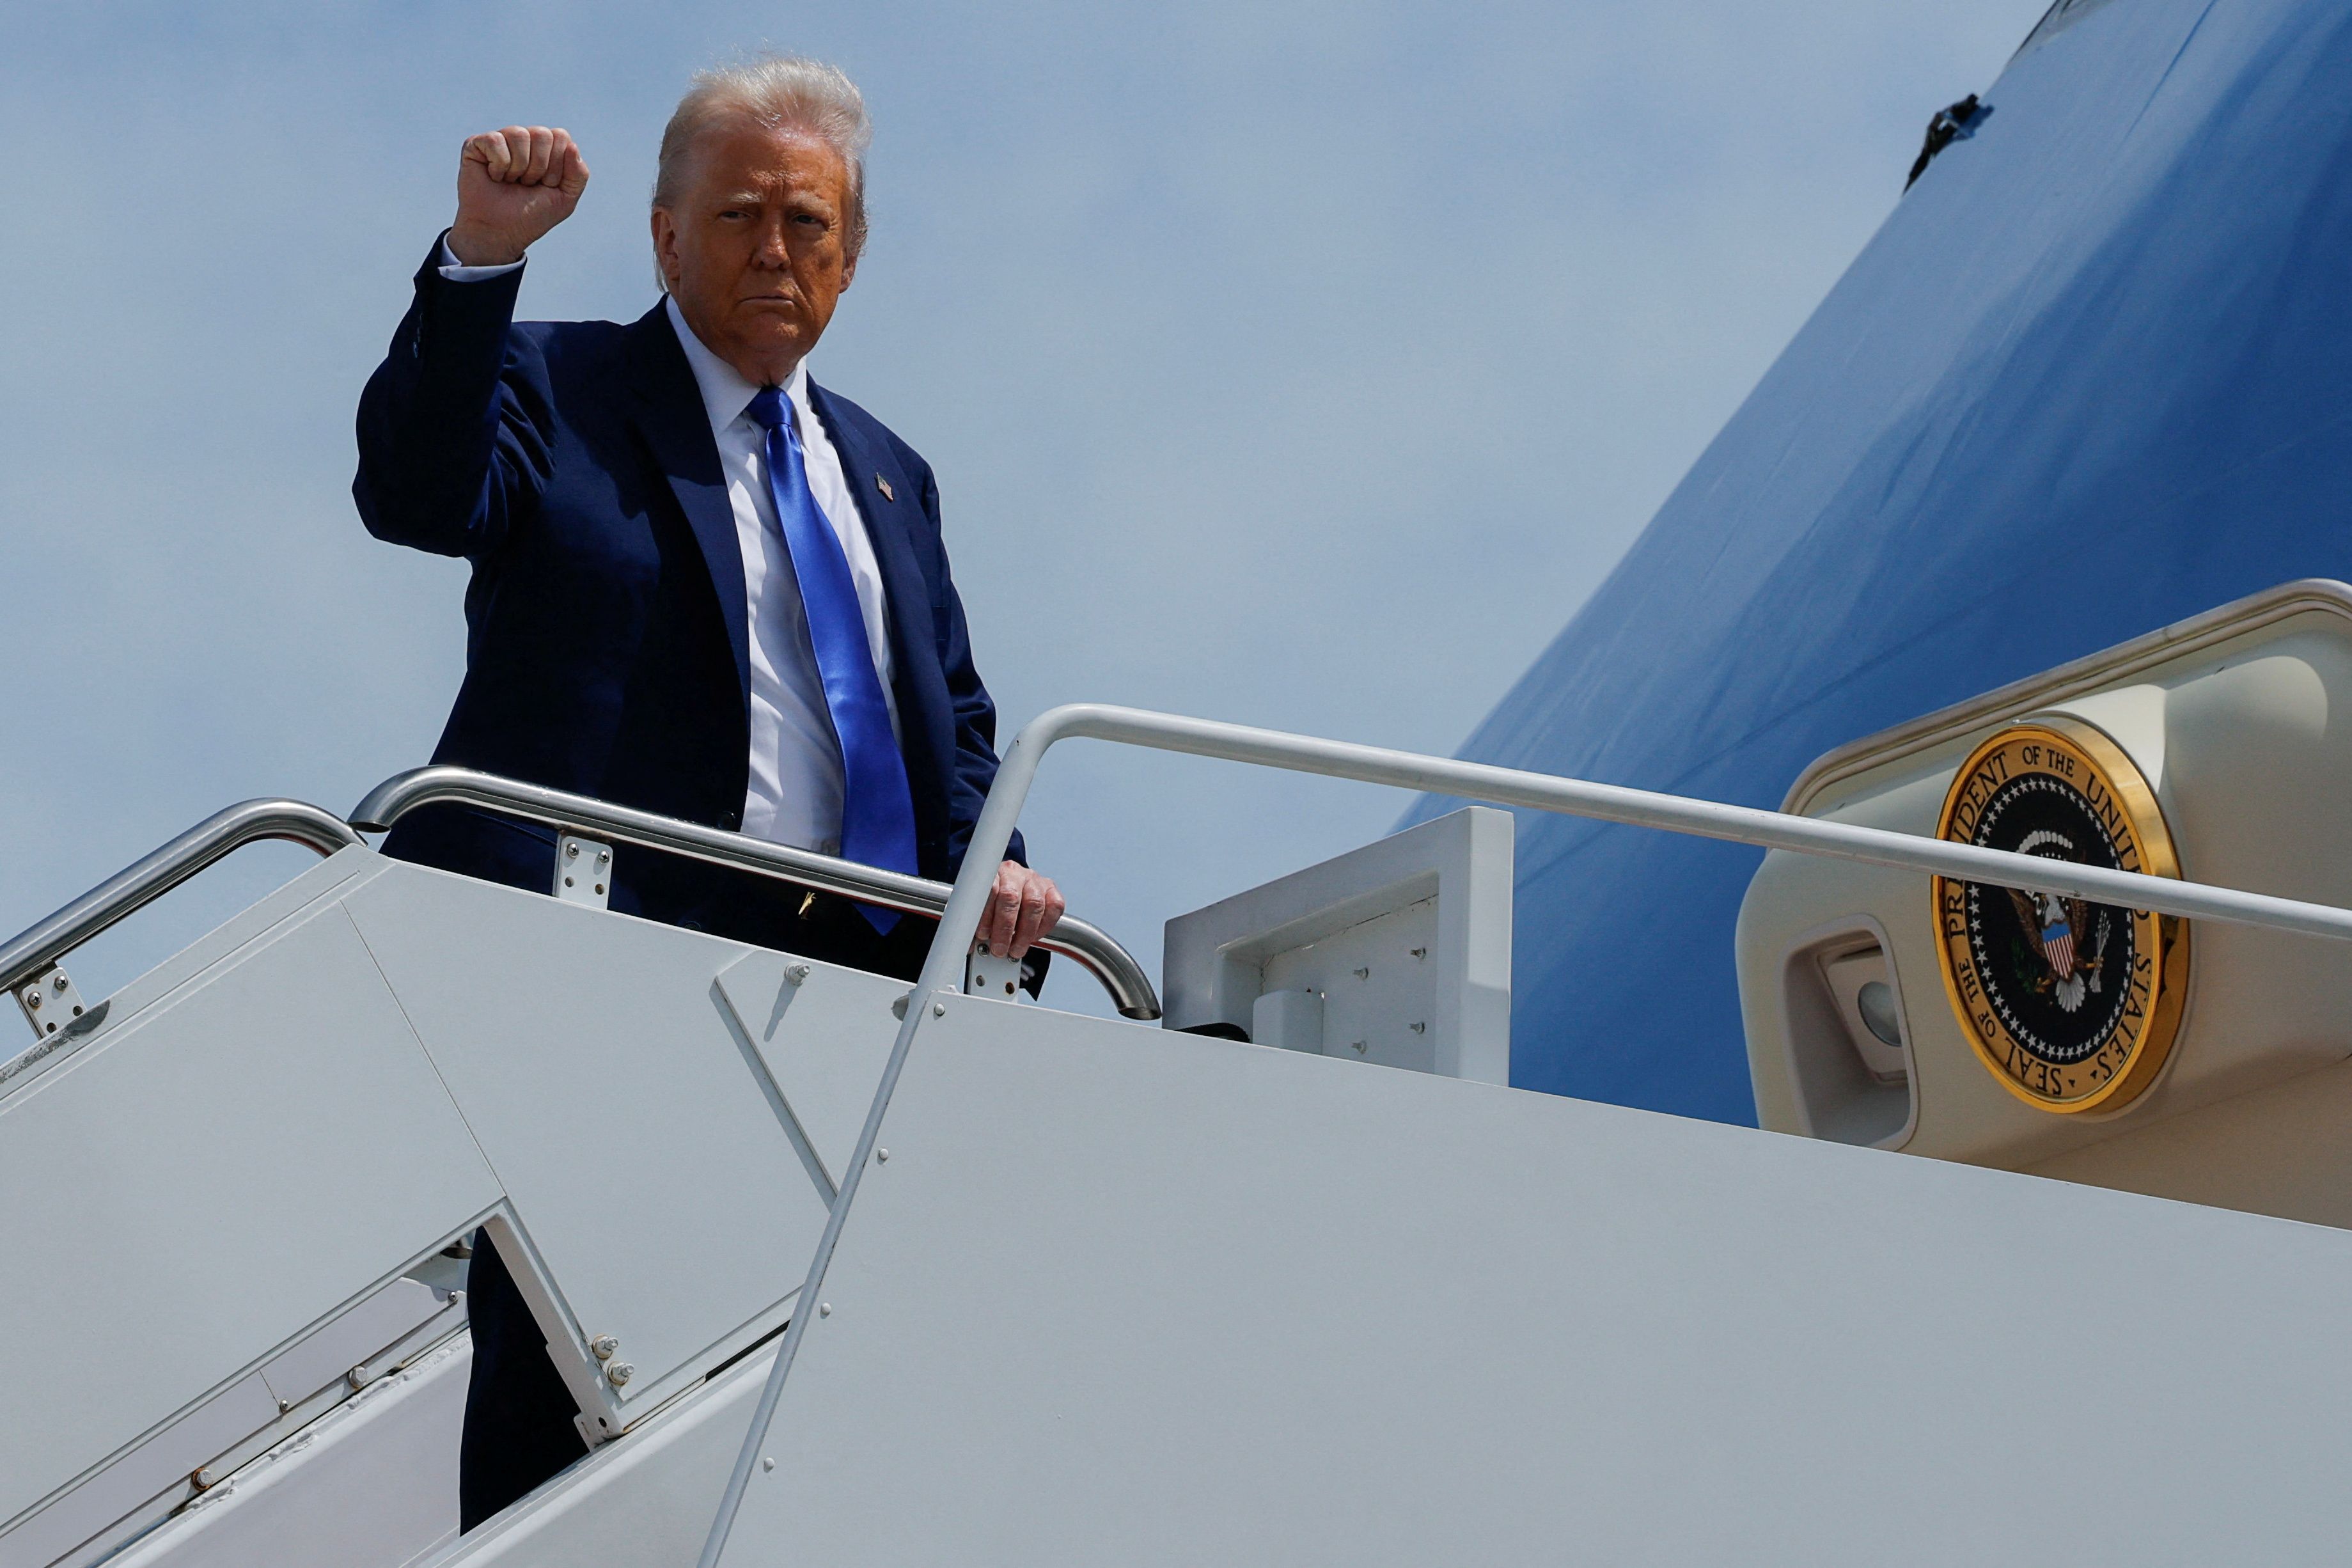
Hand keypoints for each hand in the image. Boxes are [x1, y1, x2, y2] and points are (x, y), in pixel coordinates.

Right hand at [449, 125, 589, 265]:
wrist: (501, 232)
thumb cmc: (532, 215)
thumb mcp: (565, 199)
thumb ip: (579, 174)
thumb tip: (572, 145)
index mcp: (546, 148)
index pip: (561, 136)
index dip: (557, 166)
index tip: (546, 185)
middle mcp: (524, 140)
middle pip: (542, 134)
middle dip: (539, 168)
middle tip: (527, 184)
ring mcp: (500, 140)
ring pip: (519, 134)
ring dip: (519, 168)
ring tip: (510, 182)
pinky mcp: (477, 144)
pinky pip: (496, 141)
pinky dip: (499, 166)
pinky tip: (494, 177)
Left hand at [975, 861, 1064, 960]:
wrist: (1009, 890)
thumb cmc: (993, 902)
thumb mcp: (979, 907)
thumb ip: (976, 921)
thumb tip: (969, 945)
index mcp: (992, 873)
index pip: (989, 889)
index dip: (986, 915)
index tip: (982, 935)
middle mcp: (1014, 873)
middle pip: (1011, 897)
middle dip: (1005, 928)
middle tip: (999, 949)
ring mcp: (1035, 879)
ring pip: (1034, 904)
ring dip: (1025, 933)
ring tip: (1016, 949)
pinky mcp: (1051, 889)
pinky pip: (1055, 907)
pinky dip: (1044, 926)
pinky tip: (1033, 937)